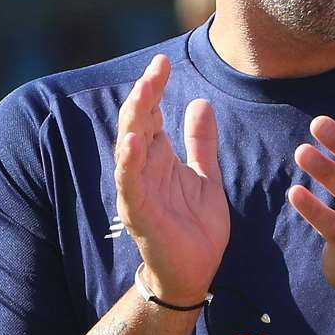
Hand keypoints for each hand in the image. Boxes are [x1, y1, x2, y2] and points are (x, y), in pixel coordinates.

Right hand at [115, 54, 228, 304]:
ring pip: (130, 148)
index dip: (155, 88)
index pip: (152, 115)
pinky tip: (133, 143)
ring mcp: (139, 190)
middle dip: (145, 95)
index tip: (163, 62)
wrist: (195, 273)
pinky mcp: (140, 213)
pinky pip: (130, 184)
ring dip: (135, 121)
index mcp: (159, 158)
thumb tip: (200, 102)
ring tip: (143, 93)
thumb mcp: (206, 176)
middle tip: (156, 68)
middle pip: (139, 124)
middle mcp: (145, 169)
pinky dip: (129, 163)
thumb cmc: (195, 226)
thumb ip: (201, 143)